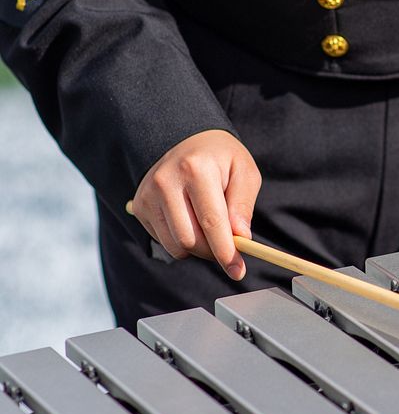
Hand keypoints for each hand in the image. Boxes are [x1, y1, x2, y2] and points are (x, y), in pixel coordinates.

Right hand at [131, 130, 261, 278]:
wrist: (187, 141)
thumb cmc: (220, 158)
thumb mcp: (244, 172)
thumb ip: (243, 205)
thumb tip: (240, 238)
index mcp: (196, 169)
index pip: (212, 222)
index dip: (226, 251)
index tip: (237, 271)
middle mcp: (166, 181)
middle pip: (190, 239)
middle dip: (213, 251)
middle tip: (228, 245)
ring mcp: (148, 194)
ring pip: (175, 245)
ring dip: (198, 248)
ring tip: (210, 228)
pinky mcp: (139, 206)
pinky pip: (163, 240)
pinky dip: (182, 240)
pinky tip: (190, 220)